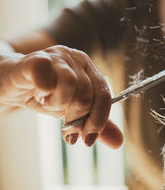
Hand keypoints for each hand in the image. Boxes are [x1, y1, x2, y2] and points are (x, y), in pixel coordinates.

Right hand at [0, 45, 122, 147]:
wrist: (6, 84)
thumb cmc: (40, 94)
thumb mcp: (69, 110)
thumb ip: (93, 123)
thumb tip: (118, 142)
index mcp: (88, 68)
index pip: (104, 94)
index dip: (99, 120)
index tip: (86, 140)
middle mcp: (76, 58)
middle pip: (88, 93)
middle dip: (76, 118)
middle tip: (63, 128)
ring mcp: (56, 56)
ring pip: (72, 85)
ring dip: (59, 104)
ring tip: (47, 104)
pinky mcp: (35, 59)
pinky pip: (48, 74)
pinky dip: (45, 91)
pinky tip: (38, 95)